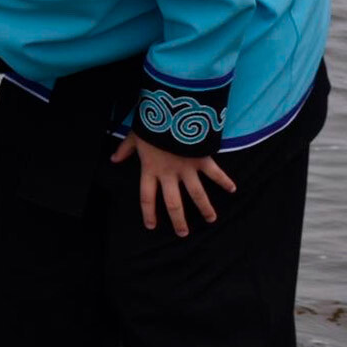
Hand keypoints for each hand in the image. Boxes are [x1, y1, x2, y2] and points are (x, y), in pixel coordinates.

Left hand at [111, 132, 235, 235]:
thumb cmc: (150, 124)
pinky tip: (233, 189)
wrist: (170, 113)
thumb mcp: (134, 137)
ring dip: (205, 208)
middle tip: (183, 233)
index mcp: (150, 170)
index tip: (151, 225)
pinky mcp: (202, 160)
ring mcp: (187, 169)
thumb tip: (113, 159)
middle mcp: (168, 174)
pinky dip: (225, 181)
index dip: (148, 212)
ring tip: (211, 219)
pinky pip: (215, 173)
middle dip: (178, 220)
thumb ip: (125, 150)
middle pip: (173, 203)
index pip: (146, 197)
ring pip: (197, 194)